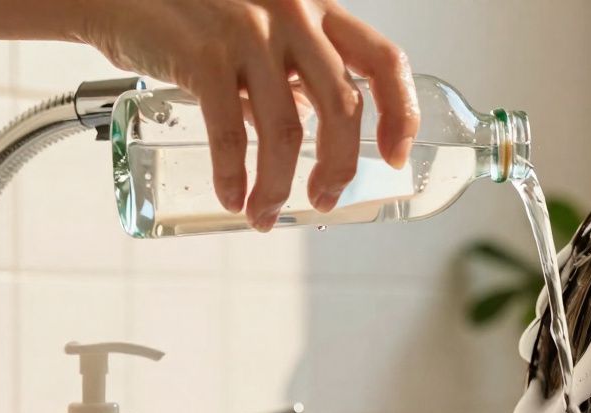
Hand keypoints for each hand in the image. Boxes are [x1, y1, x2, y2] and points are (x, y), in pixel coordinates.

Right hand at [77, 0, 419, 230]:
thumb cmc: (191, 13)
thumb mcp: (259, 30)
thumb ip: (288, 75)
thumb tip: (307, 135)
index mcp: (317, 9)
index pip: (384, 60)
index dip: (399, 113)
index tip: (395, 157)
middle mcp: (292, 16)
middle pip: (343, 105)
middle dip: (340, 166)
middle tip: (326, 200)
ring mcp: (248, 32)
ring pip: (287, 129)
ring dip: (280, 185)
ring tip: (265, 214)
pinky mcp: (203, 55)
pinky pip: (231, 131)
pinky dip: (234, 174)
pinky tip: (232, 196)